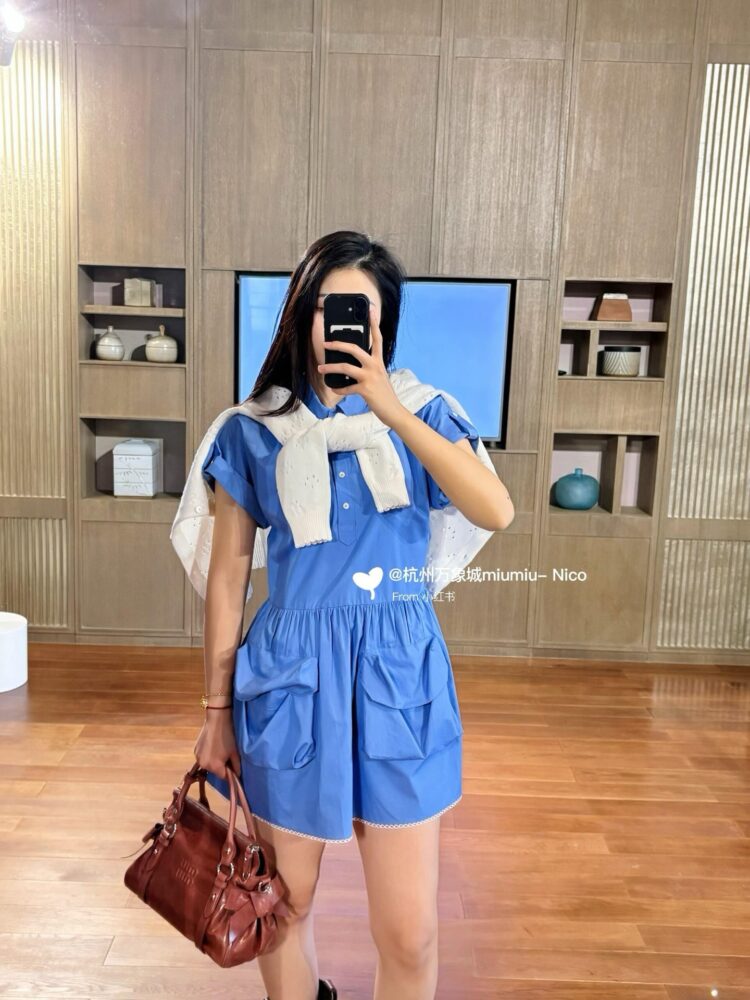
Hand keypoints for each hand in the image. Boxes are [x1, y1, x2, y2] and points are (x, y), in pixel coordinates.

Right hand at [194, 712, 240, 781]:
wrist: (216, 719)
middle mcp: (203, 764)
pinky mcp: (195, 750)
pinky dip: (208, 755)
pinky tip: (213, 746)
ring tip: (220, 750)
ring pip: (208, 765)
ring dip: (214, 761)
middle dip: (222, 767)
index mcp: (214, 766)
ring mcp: (197, 757)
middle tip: (227, 756)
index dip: (230, 772)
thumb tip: (238, 775)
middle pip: (215, 771)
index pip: (223, 777)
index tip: (233, 765)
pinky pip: (203, 758)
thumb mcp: (235, 752)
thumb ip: (237, 766)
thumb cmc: (228, 736)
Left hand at [317, 302, 405, 427]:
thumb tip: (350, 365)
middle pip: (354, 348)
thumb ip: (369, 368)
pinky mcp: (365, 389)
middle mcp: (375, 366)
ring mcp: (370, 377)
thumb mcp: (379, 377)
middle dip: (338, 344)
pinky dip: (338, 389)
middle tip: (326, 343)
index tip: (370, 311)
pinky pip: (346, 388)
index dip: (373, 324)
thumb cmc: (384, 394)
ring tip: (320, 368)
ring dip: (330, 367)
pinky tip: (334, 389)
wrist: (394, 411)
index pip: (377, 338)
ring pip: (345, 367)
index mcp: (379, 361)